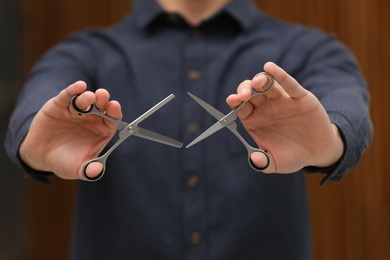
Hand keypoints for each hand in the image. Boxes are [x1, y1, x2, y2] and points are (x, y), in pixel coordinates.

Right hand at [19, 81, 121, 179]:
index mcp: (101, 130)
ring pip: (85, 100)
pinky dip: (73, 89)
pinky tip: (80, 86)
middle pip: (101, 106)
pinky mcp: (59, 105)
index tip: (115, 107)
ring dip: (89, 97)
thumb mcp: (77, 169)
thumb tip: (97, 171)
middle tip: (104, 97)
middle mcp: (91, 118)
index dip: (114, 112)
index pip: (112, 119)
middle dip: (104, 100)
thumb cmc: (64, 161)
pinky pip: (67, 95)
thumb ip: (89, 170)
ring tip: (90, 97)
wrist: (40, 156)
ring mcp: (76, 110)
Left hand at [226, 62, 343, 173]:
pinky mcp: (300, 98)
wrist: (318, 152)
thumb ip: (263, 163)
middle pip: (251, 92)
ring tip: (257, 83)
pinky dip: (280, 75)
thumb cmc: (293, 156)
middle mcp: (266, 108)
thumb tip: (254, 159)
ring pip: (268, 85)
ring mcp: (282, 101)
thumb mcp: (276, 163)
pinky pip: (289, 84)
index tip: (232, 100)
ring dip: (260, 80)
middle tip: (243, 95)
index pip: (241, 107)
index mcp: (255, 120)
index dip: (235, 101)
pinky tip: (269, 67)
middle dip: (245, 90)